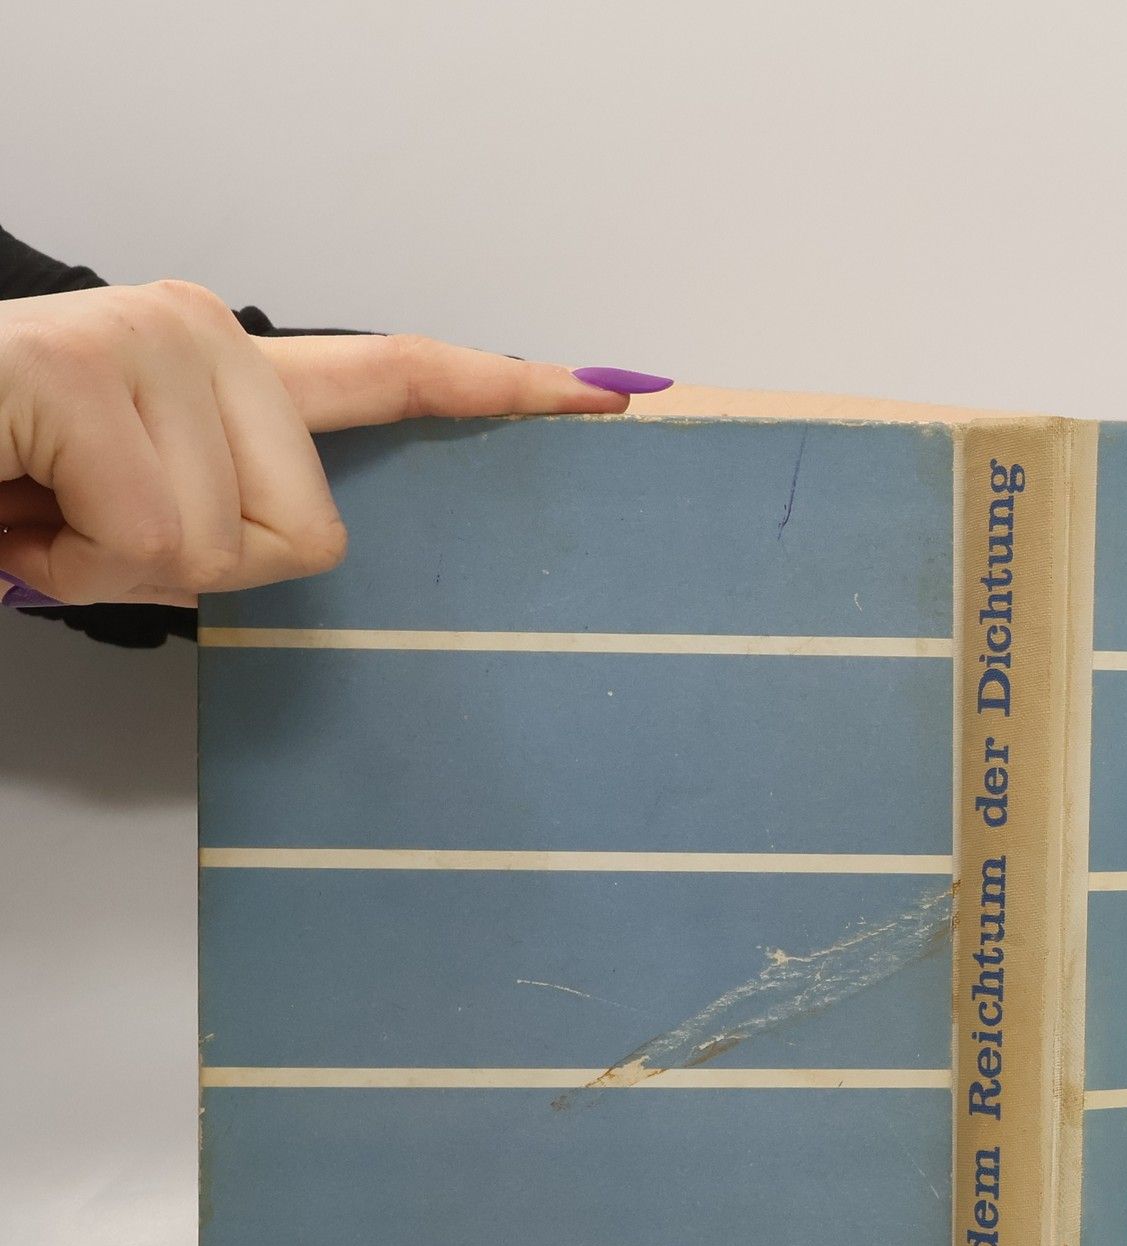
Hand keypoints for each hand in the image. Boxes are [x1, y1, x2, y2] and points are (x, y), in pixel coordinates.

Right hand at [0, 280, 633, 606]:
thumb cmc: (3, 479)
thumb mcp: (124, 515)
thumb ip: (219, 521)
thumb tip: (288, 549)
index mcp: (222, 374)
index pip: (387, 376)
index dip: (501, 392)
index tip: (608, 394)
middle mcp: (203, 333)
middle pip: (316, 536)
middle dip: (200, 572)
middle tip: (90, 528)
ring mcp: (153, 337)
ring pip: (230, 552)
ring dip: (116, 570)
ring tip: (36, 508)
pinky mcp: (94, 364)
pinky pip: (156, 542)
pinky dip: (73, 564)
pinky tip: (17, 501)